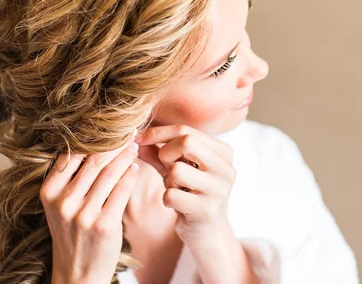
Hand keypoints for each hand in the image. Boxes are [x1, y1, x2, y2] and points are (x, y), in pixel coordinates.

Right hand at [40, 130, 139, 283]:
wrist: (77, 273)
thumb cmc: (72, 233)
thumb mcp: (60, 205)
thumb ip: (71, 178)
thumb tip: (94, 143)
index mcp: (48, 192)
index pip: (71, 155)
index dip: (92, 138)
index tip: (107, 128)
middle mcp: (63, 202)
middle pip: (93, 160)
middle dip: (113, 143)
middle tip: (127, 131)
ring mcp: (83, 214)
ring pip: (109, 173)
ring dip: (125, 156)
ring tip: (133, 146)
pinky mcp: (104, 225)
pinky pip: (122, 190)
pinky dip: (130, 175)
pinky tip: (135, 168)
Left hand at [135, 125, 236, 248]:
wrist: (206, 232)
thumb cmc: (190, 193)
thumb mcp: (176, 168)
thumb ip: (158, 151)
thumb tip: (136, 137)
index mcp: (224, 153)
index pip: (186, 130)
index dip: (158, 133)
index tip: (140, 139)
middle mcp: (226, 169)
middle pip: (187, 142)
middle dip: (166, 152)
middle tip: (165, 166)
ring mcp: (219, 190)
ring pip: (177, 170)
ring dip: (168, 180)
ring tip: (176, 188)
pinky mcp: (207, 211)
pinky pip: (171, 195)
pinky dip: (167, 198)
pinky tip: (177, 204)